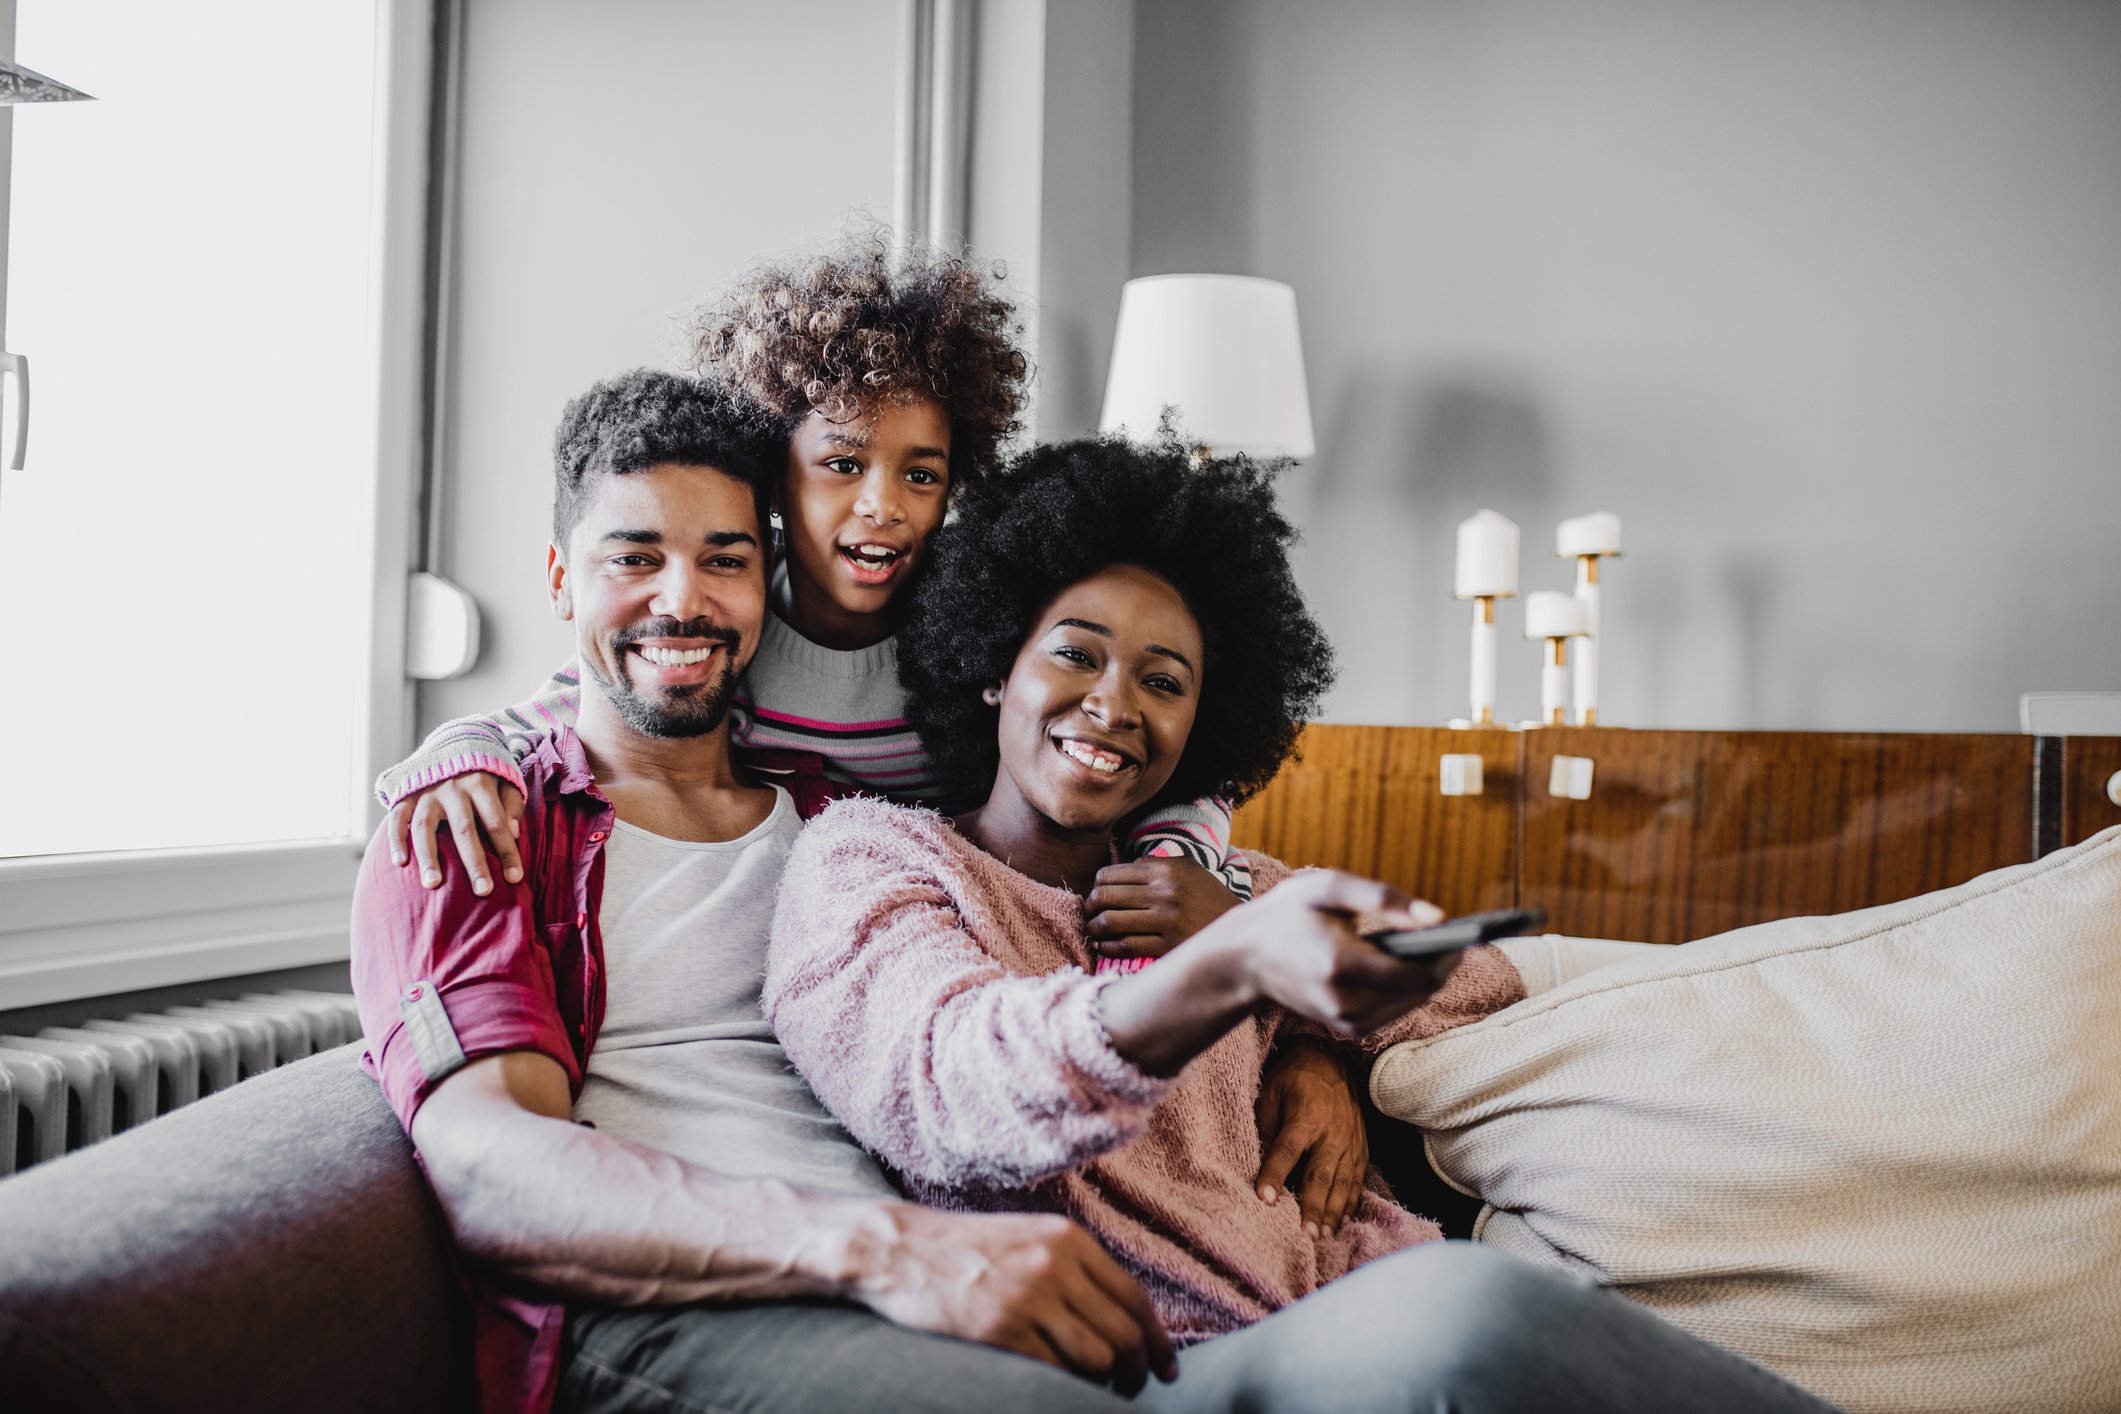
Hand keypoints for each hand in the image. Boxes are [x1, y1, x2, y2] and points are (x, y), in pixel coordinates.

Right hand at [386, 773, 525, 894]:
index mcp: (480, 783)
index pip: (496, 822)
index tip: (515, 878)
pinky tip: (399, 863)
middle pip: (464, 829)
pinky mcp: (406, 795)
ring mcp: (426, 792)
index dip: (507, 850)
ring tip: (433, 885)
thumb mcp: (505, 780)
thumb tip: (515, 832)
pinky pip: (397, 818)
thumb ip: (512, 805)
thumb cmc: (484, 773)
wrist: (450, 742)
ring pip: (425, 827)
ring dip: (429, 856)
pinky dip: (396, 839)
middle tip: (483, 891)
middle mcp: (452, 787)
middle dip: (474, 862)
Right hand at [849, 1205, 1176, 1393]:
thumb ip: (1072, 1267)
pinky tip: (1060, 1391)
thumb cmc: (964, 1248)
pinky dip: (1065, 1388)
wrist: (899, 1248)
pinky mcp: (1001, 1330)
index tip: (1165, 1369)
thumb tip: (1118, 1315)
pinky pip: (1055, 1371)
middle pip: (1124, 1333)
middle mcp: (1056, 1265)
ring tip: (1098, 1393)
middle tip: (1133, 1390)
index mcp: (1069, 1240)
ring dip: (1106, 1384)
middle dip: (1138, 1371)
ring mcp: (1029, 1298)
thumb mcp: (1028, 1238)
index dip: (1158, 1341)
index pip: (1135, 1299)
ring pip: (1098, 1357)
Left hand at [1083, 857, 1240, 962]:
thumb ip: (1156, 862)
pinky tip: (1104, 946)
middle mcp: (1164, 893)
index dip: (1096, 885)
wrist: (1238, 929)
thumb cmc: (1208, 896)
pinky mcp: (1167, 946)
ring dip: (1094, 928)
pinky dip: (1107, 947)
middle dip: (1089, 906)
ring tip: (1093, 930)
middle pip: (1105, 897)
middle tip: (1089, 913)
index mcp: (1165, 870)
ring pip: (1110, 922)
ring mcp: (1165, 921)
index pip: (1110, 875)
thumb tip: (1123, 866)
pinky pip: (1125, 946)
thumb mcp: (1188, 868)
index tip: (1096, 895)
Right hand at [1221, 870, 1457, 1036]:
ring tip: (1424, 947)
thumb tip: (1438, 917)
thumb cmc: (1288, 914)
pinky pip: (1396, 1010)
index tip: (1460, 933)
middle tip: (1446, 937)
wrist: (1244, 958)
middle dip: (1440, 964)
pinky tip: (1400, 965)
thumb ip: (1384, 898)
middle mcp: (1344, 1002)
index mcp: (1340, 964)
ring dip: (1424, 977)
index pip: (1417, 974)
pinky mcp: (1348, 1029)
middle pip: (1421, 991)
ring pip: (1412, 1003)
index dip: (1447, 955)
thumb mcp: (1329, 888)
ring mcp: (1346, 1021)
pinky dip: (1405, 989)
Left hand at [1255, 1040, 1367, 1235]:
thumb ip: (1267, 1129)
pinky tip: (1341, 1221)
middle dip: (1313, 1206)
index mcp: (1306, 1116)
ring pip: (1342, 1182)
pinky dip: (1350, 1202)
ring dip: (1333, 1211)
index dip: (1274, 1174)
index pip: (1287, 1150)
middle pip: (1321, 1174)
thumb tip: (1259, 1164)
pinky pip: (1357, 1180)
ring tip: (1323, 1236)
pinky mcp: (1362, 1147)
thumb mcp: (1271, 1094)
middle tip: (1306, 1234)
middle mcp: (1333, 1132)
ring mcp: (1351, 1141)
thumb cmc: (1294, 1078)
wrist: (1331, 1059)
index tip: (1263, 1199)